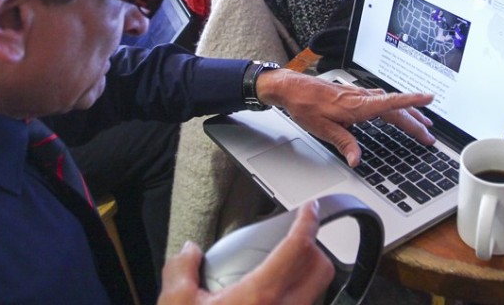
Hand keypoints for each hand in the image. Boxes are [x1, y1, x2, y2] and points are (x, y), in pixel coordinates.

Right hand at [157, 201, 333, 304]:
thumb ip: (181, 270)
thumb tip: (188, 251)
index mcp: (260, 295)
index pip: (298, 248)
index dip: (307, 222)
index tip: (310, 208)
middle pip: (322, 270)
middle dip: (315, 250)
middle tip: (296, 242)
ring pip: (315, 297)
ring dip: (306, 280)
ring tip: (282, 276)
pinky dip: (296, 303)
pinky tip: (273, 303)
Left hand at [257, 69, 434, 165]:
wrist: (291, 88)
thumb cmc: (305, 106)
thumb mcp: (322, 129)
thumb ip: (344, 143)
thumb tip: (357, 160)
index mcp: (357, 106)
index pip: (390, 103)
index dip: (411, 102)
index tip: (429, 99)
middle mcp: (361, 98)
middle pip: (395, 109)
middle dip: (415, 121)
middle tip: (429, 136)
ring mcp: (358, 95)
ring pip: (389, 104)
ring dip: (407, 114)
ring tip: (422, 123)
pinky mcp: (353, 95)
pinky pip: (381, 100)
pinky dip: (394, 107)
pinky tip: (396, 111)